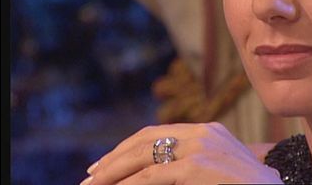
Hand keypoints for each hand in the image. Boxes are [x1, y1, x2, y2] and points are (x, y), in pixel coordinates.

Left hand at [83, 122, 282, 184]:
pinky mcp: (197, 167)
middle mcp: (203, 133)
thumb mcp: (220, 170)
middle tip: (91, 176)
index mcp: (209, 131)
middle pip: (145, 140)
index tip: (105, 164)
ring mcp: (201, 148)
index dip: (126, 147)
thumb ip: (192, 166)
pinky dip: (127, 184)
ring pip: (142, 157)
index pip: (157, 133)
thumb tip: (157, 172)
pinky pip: (151, 176)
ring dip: (112, 172)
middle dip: (113, 159)